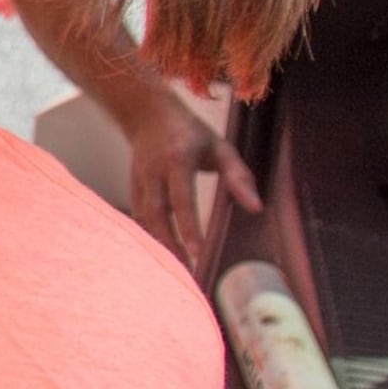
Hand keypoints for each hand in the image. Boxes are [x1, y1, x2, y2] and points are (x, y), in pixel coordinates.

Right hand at [125, 84, 260, 268]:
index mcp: (177, 159)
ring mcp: (139, 181)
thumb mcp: (221, 148)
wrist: (147, 115)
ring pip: (144, 220)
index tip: (199, 252)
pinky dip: (149, 239)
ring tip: (177, 272)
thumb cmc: (191, 133)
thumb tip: (255, 208)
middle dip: (170, 245)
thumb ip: (238, 177)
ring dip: (159, 246)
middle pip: (157, 215)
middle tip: (188, 273)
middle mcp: (153, 172)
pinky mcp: (132, 188)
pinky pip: (139, 219)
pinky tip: (162, 256)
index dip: (189, 227)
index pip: (182, 198)